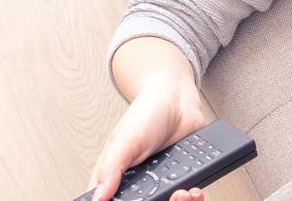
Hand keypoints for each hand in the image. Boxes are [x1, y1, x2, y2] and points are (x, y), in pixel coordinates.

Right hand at [89, 78, 208, 200]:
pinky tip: (193, 189)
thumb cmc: (146, 115)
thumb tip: (98, 197)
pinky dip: (192, 197)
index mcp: (113, 178)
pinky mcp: (180, 180)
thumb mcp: (123, 141)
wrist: (179, 101)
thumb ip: (110, 169)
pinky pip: (187, 198)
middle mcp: (136, 185)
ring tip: (180, 192)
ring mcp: (159, 184)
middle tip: (168, 195)